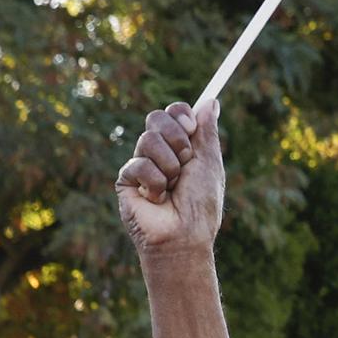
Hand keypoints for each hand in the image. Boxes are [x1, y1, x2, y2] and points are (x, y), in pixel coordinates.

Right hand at [116, 100, 224, 258]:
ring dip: (169, 165)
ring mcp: (141, 165)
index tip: (190, 126)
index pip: (173, 113)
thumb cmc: (201, 205)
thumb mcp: (209, 163)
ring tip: (172, 187)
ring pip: (147, 139)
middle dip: (176, 139)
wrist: (185, 236)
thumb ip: (207, 132)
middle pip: (156, 118)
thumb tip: (211, 101)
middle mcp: (160, 153)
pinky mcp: (126, 180)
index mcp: (181, 147)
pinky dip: (155, 183)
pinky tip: (157, 200)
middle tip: (185, 162)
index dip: (180, 115)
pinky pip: (138, 164)